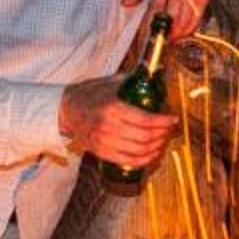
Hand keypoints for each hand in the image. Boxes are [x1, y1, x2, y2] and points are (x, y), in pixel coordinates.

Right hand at [59, 77, 177, 167]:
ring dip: (156, 146)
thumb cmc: (88, 95)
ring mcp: (104, 142)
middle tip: (169, 129)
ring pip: (139, 151)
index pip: (145, 120)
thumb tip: (151, 77)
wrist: (66, 111)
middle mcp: (108, 127)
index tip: (172, 119)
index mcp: (112, 108)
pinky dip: (144, 160)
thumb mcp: (109, 83)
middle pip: (145, 137)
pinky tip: (152, 153)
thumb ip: (131, 81)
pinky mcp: (101, 152)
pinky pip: (128, 161)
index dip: (163, 122)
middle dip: (162, 134)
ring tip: (162, 139)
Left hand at [122, 0, 218, 36]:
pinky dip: (190, 28)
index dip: (149, 28)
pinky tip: (183, 29)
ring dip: (178, 34)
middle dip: (165, 35)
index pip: (155, 13)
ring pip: (187, 24)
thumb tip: (125, 3)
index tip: (144, 37)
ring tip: (170, 37)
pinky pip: (198, 19)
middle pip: (173, 22)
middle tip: (158, 40)